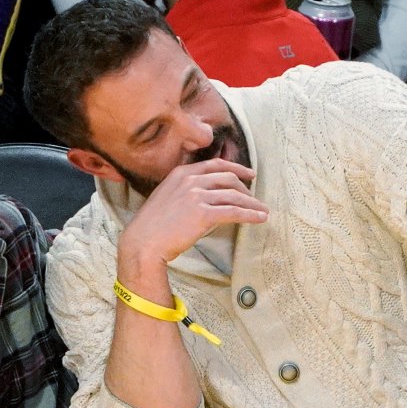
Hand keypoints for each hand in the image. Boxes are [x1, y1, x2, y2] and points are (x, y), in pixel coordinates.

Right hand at [120, 157, 268, 268]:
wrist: (143, 242)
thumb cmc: (152, 226)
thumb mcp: (166, 197)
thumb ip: (184, 191)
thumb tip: (206, 198)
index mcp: (181, 173)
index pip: (215, 165)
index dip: (236, 168)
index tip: (249, 175)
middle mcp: (190, 180)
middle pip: (228, 179)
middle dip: (246, 189)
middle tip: (255, 200)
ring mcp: (197, 195)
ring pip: (234, 196)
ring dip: (252, 204)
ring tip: (263, 212)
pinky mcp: (203, 213)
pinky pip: (234, 211)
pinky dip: (250, 215)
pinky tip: (259, 219)